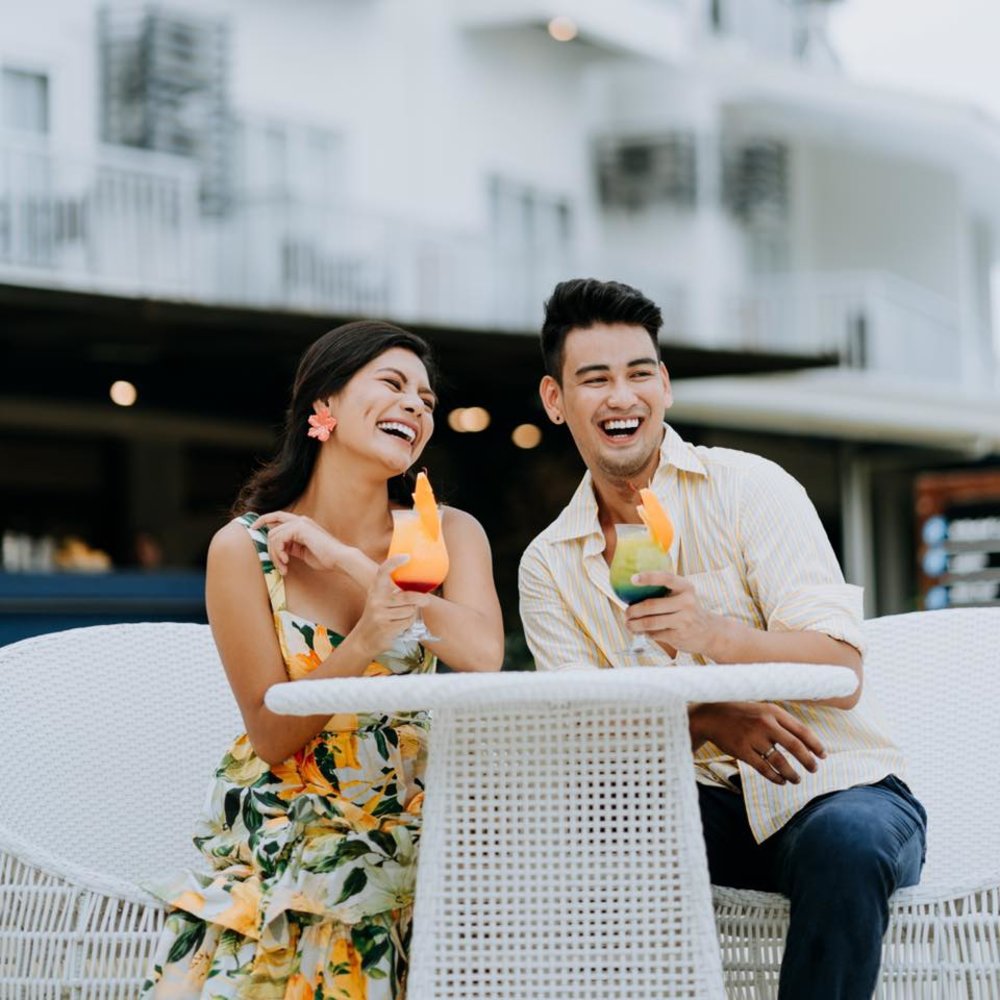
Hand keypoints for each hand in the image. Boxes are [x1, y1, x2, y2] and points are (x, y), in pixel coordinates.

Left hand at [255, 511, 370, 580]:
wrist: (339, 558)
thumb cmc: (325, 558)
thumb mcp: (303, 552)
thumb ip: (290, 546)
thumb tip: (276, 548)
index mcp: (302, 524)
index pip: (277, 517)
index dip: (263, 520)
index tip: (253, 528)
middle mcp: (300, 520)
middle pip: (272, 530)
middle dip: (270, 550)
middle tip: (279, 566)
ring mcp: (300, 523)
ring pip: (273, 536)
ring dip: (275, 555)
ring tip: (284, 567)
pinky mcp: (300, 528)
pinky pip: (278, 539)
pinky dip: (279, 553)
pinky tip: (287, 561)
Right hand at [353, 555, 428, 656]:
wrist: (363, 639)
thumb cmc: (378, 615)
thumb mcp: (380, 599)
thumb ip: (394, 590)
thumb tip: (419, 582)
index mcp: (376, 589)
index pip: (383, 571)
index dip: (394, 562)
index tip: (408, 557)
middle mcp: (376, 600)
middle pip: (407, 597)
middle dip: (420, 599)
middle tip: (425, 600)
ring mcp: (380, 614)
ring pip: (410, 611)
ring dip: (412, 614)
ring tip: (403, 615)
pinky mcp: (386, 627)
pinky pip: (407, 622)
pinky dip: (408, 623)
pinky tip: (400, 624)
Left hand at [625, 571, 720, 656]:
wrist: (709, 633)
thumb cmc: (688, 611)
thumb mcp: (683, 596)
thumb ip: (665, 590)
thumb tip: (632, 587)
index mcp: (685, 587)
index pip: (666, 578)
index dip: (648, 577)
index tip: (632, 579)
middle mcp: (687, 602)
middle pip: (651, 605)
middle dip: (633, 610)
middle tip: (626, 612)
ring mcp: (684, 620)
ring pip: (650, 622)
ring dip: (635, 624)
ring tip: (628, 624)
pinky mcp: (679, 635)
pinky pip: (655, 633)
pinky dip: (645, 633)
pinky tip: (642, 632)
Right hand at [690, 701, 825, 784]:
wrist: (712, 716)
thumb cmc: (742, 714)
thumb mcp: (763, 710)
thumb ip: (782, 723)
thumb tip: (807, 742)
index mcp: (773, 712)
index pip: (801, 730)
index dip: (815, 745)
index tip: (823, 755)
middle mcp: (765, 724)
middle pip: (795, 746)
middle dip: (808, 761)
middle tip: (814, 770)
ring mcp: (753, 737)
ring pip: (780, 761)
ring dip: (792, 773)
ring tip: (797, 780)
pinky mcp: (742, 751)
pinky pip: (764, 768)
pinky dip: (775, 777)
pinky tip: (781, 780)